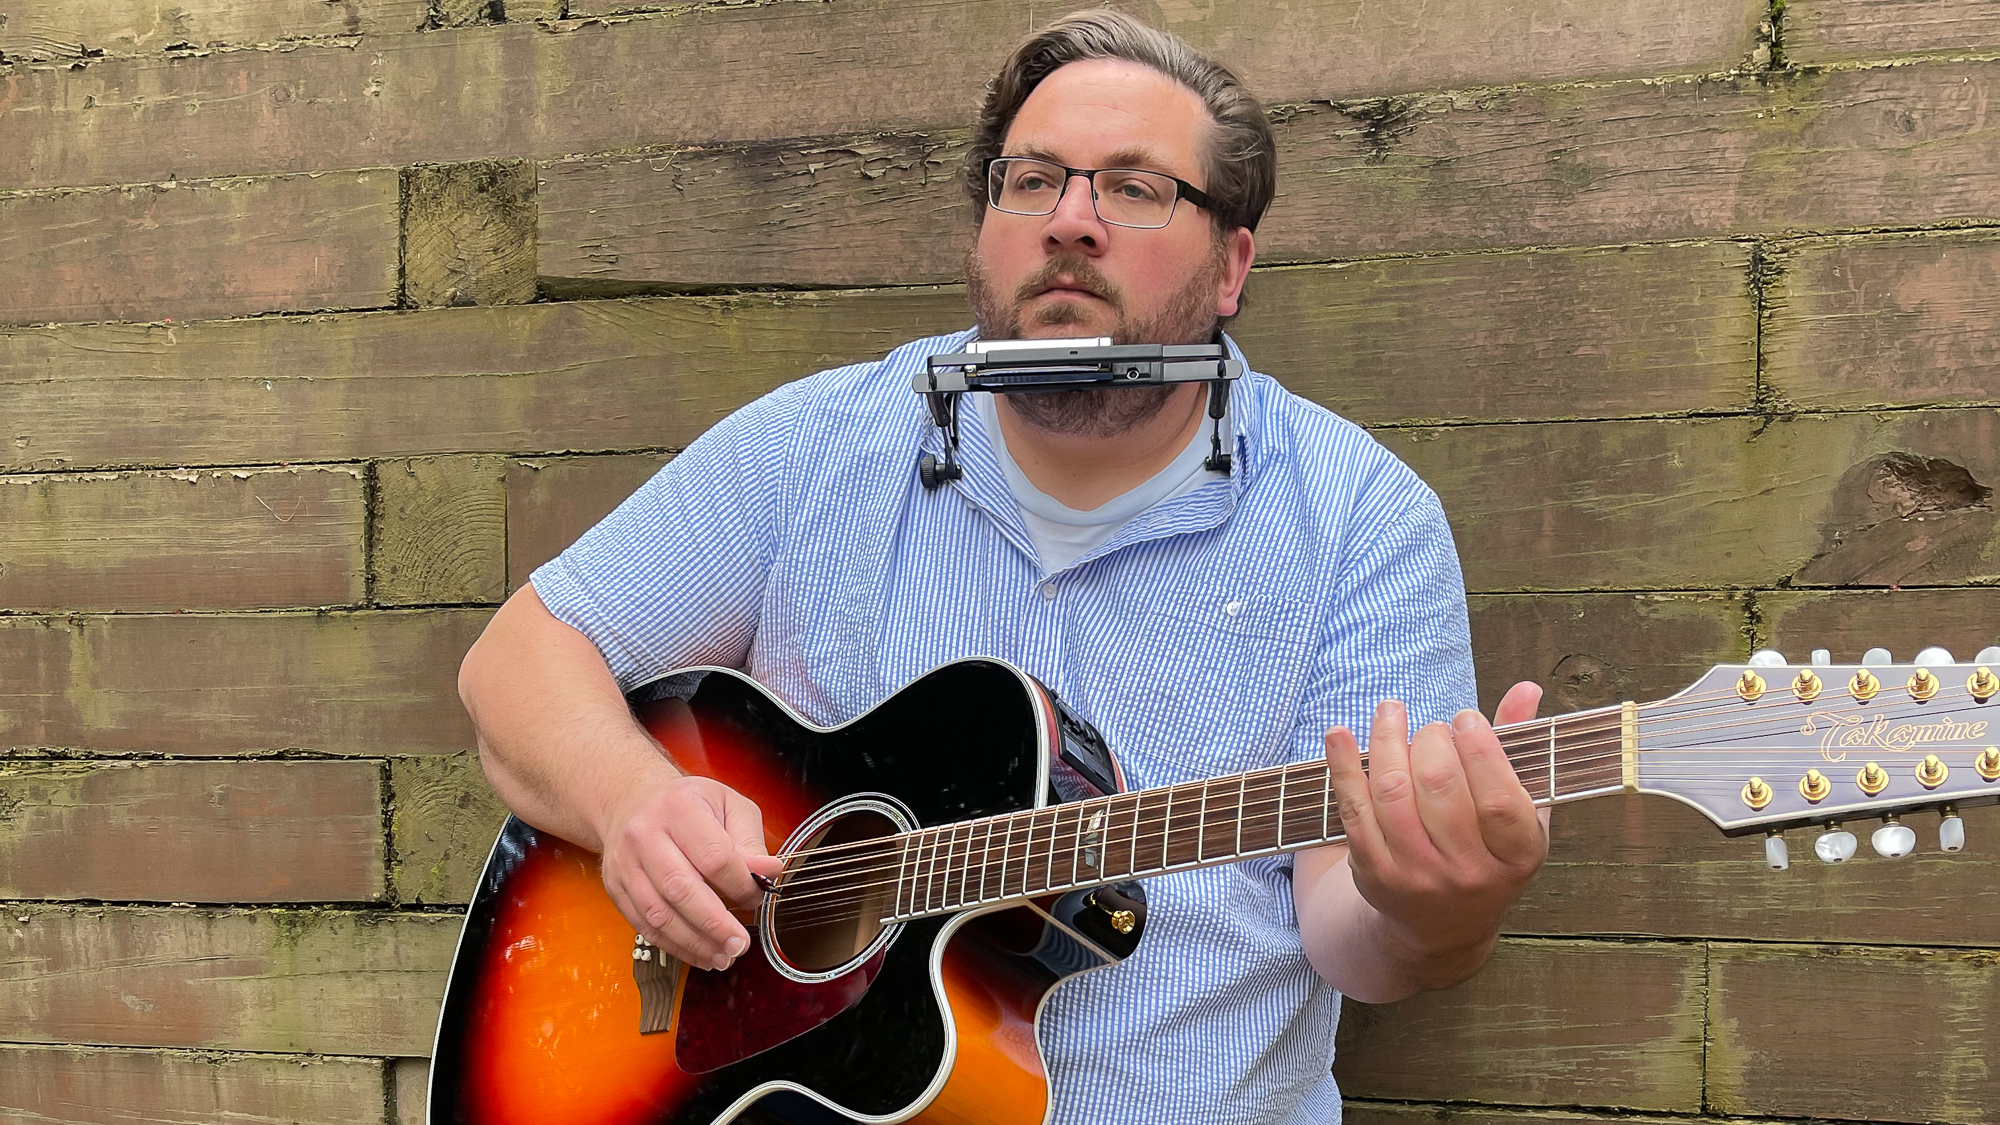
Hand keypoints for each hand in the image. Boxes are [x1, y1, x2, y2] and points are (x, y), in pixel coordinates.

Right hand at [598, 769, 785, 971]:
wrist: (631, 801)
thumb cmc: (687, 804)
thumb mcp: (728, 805)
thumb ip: (750, 840)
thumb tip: (770, 871)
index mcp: (680, 808)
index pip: (714, 857)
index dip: (740, 885)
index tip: (755, 897)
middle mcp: (646, 835)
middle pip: (681, 889)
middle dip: (715, 924)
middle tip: (740, 944)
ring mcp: (626, 863)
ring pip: (659, 914)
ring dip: (694, 942)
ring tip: (723, 956)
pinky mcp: (616, 887)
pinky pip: (643, 925)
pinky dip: (673, 945)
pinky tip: (698, 953)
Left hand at [1321, 682, 1547, 983]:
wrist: (1441, 926)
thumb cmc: (1487, 852)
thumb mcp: (1519, 811)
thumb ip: (1521, 749)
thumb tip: (1527, 688)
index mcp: (1516, 855)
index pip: (1498, 799)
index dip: (1480, 749)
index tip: (1466, 718)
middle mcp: (1468, 872)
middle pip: (1440, 787)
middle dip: (1432, 740)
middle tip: (1432, 730)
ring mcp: (1417, 874)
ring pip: (1393, 793)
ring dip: (1386, 740)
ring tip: (1389, 712)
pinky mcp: (1374, 872)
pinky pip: (1353, 810)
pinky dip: (1343, 766)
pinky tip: (1339, 733)